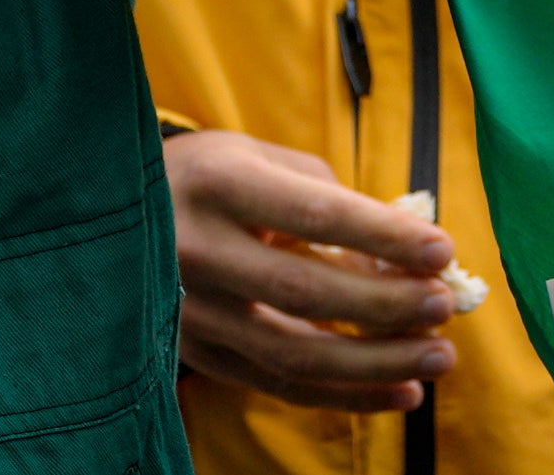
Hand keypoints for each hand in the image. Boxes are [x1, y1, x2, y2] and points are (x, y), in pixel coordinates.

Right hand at [167, 124, 465, 412]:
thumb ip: (323, 191)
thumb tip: (399, 248)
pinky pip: (280, 386)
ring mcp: (192, 311)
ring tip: (438, 358)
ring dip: (377, 364)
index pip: (314, 214)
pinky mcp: (196, 353)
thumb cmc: (204, 176)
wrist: (110, 215)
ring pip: (296, 354)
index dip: (383, 236)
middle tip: (443, 307)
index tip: (441, 250)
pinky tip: (399, 392)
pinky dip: (346, 396)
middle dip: (387, 306)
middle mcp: (197, 249)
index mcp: (218, 182)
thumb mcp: (252, 155)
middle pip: (307, 292)